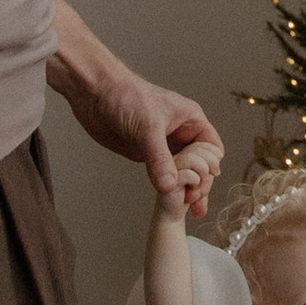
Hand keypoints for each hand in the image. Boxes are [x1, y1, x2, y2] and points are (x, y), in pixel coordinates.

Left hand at [49, 15, 221, 213]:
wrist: (94, 92)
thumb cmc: (126, 96)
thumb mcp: (148, 127)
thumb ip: (159, 158)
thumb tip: (168, 187)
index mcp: (190, 120)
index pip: (211, 149)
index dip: (209, 167)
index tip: (200, 184)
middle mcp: (180, 134)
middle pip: (199, 165)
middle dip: (200, 184)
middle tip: (194, 203)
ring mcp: (163, 146)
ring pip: (182, 173)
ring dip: (186, 190)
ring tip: (190, 212)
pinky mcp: (146, 155)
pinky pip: (162, 175)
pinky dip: (168, 189)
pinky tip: (170, 204)